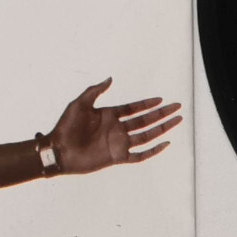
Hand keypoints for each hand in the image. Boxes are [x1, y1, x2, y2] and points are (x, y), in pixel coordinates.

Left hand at [47, 80, 181, 173]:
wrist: (59, 150)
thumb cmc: (65, 127)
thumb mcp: (79, 104)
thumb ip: (95, 91)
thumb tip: (110, 78)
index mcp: (110, 115)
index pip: (134, 108)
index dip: (148, 104)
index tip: (161, 99)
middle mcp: (117, 129)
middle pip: (145, 120)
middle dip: (161, 114)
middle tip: (177, 107)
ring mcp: (119, 143)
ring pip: (147, 135)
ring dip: (162, 129)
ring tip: (176, 121)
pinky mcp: (117, 157)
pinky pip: (139, 155)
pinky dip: (153, 151)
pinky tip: (164, 144)